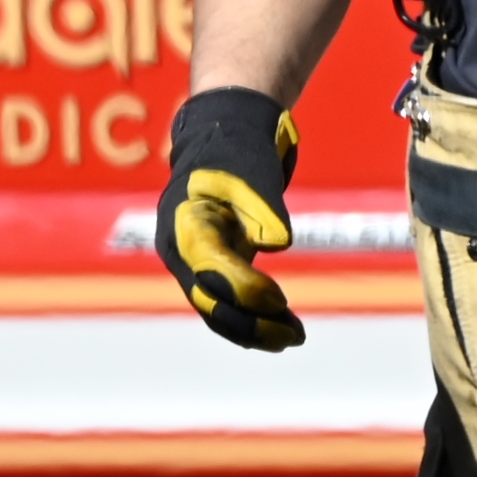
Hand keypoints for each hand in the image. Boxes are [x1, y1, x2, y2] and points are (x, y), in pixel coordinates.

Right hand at [156, 88, 304, 351]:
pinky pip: (226, 302)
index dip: (245, 289)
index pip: (210, 268)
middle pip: (210, 300)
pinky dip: (252, 317)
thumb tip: (277, 243)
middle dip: (251, 324)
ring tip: (295, 337)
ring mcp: (192, 262)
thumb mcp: (251, 170)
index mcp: (184, 223)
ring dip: (255, 328)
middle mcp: (181, 250)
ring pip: (217, 309)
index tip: (281, 301)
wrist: (221, 139)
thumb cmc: (237, 151)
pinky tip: (282, 328)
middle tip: (295, 336)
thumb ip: (262, 204)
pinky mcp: (211, 267)